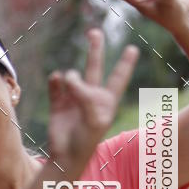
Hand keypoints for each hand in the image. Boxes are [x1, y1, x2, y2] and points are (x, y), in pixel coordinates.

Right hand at [48, 28, 138, 166]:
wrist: (65, 157)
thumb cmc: (85, 140)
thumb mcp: (93, 118)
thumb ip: (84, 95)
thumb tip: (68, 76)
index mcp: (107, 101)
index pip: (118, 77)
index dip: (125, 63)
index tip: (133, 48)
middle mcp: (91, 96)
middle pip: (95, 67)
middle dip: (95, 49)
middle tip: (95, 32)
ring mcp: (74, 99)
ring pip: (72, 75)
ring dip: (70, 76)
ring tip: (69, 84)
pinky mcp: (58, 104)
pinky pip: (56, 85)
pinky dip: (55, 81)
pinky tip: (56, 80)